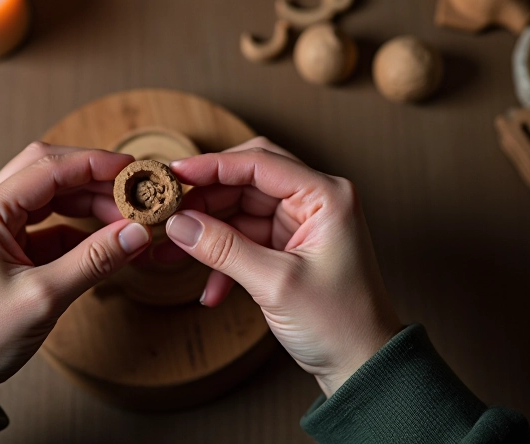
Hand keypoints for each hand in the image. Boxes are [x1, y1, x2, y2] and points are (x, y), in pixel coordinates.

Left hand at [0, 143, 151, 404]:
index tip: (133, 169)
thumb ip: (95, 259)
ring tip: (126, 218)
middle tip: (134, 192)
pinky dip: (77, 229)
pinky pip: (46, 225)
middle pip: (48, 172)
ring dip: (87, 203)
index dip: (96, 164)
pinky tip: (106, 240)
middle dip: (94, 179)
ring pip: (49, 197)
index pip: (49, 168)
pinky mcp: (3, 248)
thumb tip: (138, 233)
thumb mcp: (44, 297)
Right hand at [164, 137, 401, 396]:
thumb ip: (224, 249)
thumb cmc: (339, 323)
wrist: (362, 367)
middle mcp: (314, 202)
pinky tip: (209, 289)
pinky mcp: (288, 248)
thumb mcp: (276, 284)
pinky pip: (244, 239)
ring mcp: (300, 225)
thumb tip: (178, 224)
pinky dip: (223, 258)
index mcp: (325, 195)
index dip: (211, 166)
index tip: (173, 174)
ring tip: (171, 251)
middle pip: (246, 180)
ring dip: (207, 232)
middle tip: (167, 213)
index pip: (258, 162)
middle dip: (205, 199)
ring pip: (239, 211)